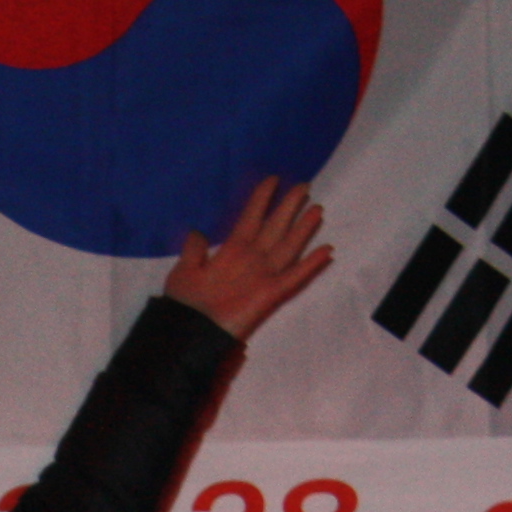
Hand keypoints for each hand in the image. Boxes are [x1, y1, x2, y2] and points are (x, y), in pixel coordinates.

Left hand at [163, 174, 334, 341]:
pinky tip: (327, 250)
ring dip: (303, 229)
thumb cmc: (186, 302)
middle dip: (288, 207)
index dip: (261, 198)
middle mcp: (251, 258)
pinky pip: (294, 277)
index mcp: (231, 249)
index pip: (251, 216)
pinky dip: (311, 264)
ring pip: (288, 246)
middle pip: (274, 226)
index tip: (273, 179)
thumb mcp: (184, 270)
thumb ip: (194, 250)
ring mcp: (263, 275)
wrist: (190, 332)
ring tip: (317, 210)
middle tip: (304, 187)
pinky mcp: (270, 294)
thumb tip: (197, 232)